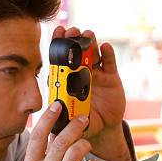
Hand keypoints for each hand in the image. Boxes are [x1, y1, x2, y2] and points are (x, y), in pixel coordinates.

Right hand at [13, 102, 101, 160]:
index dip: (48, 118)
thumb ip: (39, 156)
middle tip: (83, 119)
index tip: (57, 105)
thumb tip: (49, 132)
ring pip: (76, 153)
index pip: (37, 137)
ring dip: (84, 144)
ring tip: (86, 145)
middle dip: (74, 126)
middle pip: (60, 142)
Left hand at [52, 26, 130, 160]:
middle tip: (71, 31)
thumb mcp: (71, 123)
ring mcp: (96, 74)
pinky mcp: (111, 78)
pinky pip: (109, 63)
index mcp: (67, 82)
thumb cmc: (83, 123)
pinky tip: (106, 47)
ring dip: (90, 43)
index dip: (58, 47)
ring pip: (92, 55)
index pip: (60, 61)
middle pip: (76, 54)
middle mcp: (80, 74)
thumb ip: (63, 123)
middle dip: (73, 41)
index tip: (56, 33)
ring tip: (87, 33)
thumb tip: (50, 129)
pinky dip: (108, 54)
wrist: (104, 128)